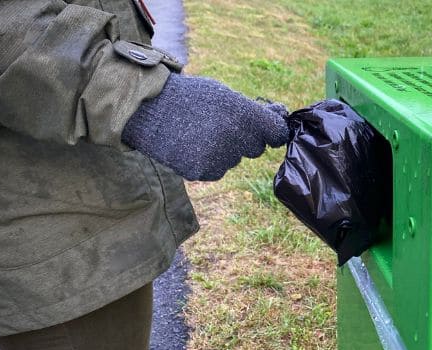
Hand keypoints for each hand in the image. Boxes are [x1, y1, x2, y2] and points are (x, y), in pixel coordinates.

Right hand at [122, 74, 289, 180]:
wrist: (149, 110)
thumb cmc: (191, 98)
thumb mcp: (225, 95)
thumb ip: (255, 110)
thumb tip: (282, 115)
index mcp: (245, 115)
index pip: (276, 132)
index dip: (273, 130)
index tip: (268, 128)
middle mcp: (236, 138)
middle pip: (256, 148)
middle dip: (245, 138)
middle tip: (219, 123)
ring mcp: (219, 158)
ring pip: (234, 159)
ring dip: (224, 150)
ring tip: (200, 132)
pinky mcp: (203, 172)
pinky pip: (217, 169)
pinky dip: (208, 160)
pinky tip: (192, 145)